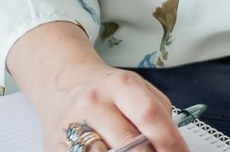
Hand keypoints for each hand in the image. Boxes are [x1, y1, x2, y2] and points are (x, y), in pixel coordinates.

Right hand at [34, 62, 190, 151]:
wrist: (63, 84)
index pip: (150, 115)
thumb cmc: (106, 91)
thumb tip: (173, 144)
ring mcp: (73, 124)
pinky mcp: (56, 144)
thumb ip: (157, 113)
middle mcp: (94, 103)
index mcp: (120, 86)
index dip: (170, 142)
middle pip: (129, 142)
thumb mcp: (137, 89)